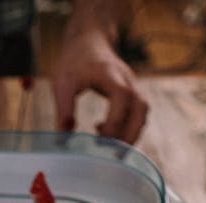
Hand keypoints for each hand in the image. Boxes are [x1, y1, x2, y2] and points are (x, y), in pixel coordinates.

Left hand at [52, 28, 147, 144]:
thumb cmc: (74, 62)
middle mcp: (126, 79)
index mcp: (110, 73)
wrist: (88, 42)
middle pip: (141, 108)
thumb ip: (63, 110)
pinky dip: (128, 128)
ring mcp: (132, 85)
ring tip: (109, 150)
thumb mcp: (62, 83)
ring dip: (131, 134)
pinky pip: (138, 113)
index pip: (122, 97)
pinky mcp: (131, 93)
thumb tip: (63, 140)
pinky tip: (105, 133)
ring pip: (143, 112)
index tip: (99, 139)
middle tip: (112, 155)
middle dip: (130, 134)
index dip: (115, 120)